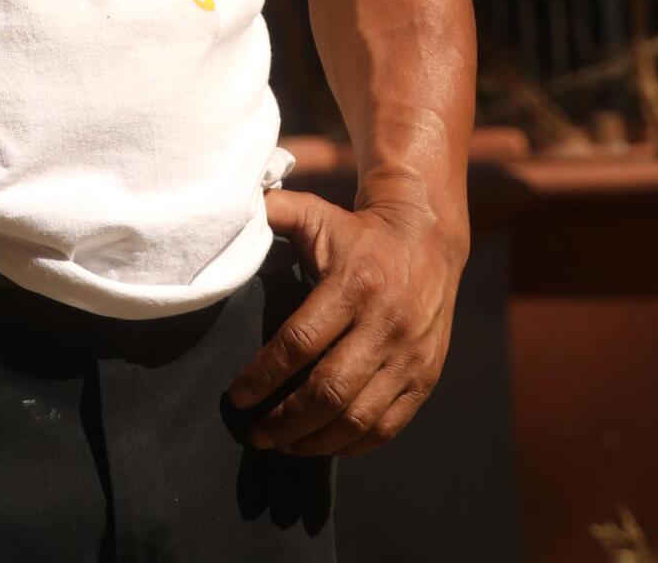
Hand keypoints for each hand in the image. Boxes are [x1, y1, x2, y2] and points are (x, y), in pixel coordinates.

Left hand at [227, 188, 465, 457]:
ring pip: (358, 416)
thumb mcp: (315, 214)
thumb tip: (230, 211)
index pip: (300, 342)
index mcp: (352, 285)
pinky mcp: (426, 376)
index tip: (237, 397)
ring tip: (284, 445)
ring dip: (316, 440)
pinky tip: (325, 444)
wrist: (427, 238)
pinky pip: (389, 426)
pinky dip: (354, 445)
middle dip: (286, 420)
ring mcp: (408, 356)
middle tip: (256, 434)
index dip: (264, 375)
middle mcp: (384, 325)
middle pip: (329, 390)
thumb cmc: (357, 231)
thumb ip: (272, 212)